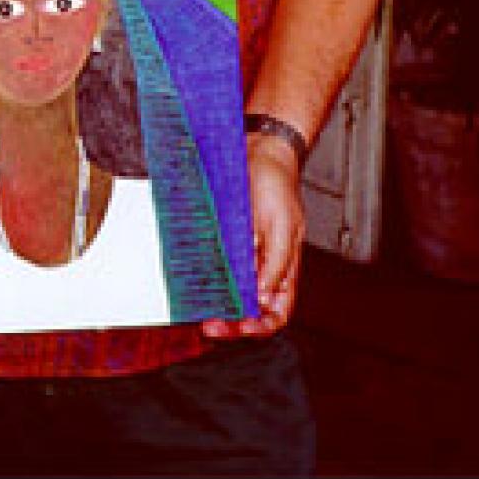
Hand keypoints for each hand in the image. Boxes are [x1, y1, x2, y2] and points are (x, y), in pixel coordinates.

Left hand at [202, 133, 304, 340]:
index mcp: (283, 267)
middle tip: (212, 326)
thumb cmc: (277, 183)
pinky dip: (206, 280)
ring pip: (229, 293)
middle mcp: (261, 265)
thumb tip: (266, 296)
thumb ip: (277, 262)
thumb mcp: (283, 224)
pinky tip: (194, 283)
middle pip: (249, 309)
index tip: (243, 328)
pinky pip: (214, 267)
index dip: (262, 326)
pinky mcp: (224, 240)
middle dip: (232, 323)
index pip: (277, 311)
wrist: (258, 149)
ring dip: (216, 306)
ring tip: (201, 311)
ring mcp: (241, 254)